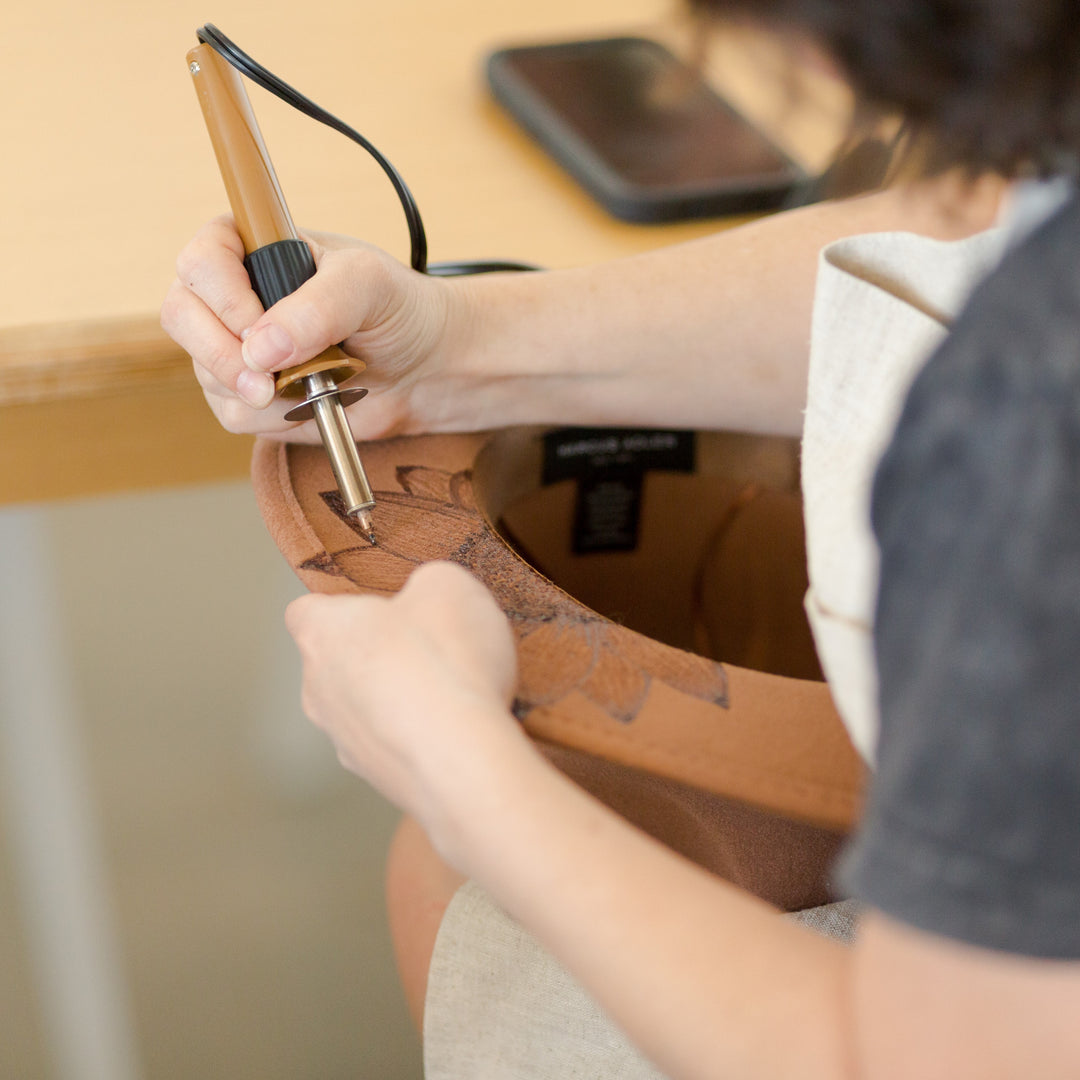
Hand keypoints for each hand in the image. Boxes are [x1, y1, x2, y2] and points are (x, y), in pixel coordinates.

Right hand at [160, 217, 457, 439]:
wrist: (425, 370)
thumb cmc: (399, 310)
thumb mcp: (369, 287)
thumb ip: (319, 307)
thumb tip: (262, 349)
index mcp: (254, 247)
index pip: (201, 261)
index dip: (222, 299)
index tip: (260, 332)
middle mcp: (234, 294)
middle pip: (182, 317)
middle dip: (223, 356)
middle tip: (268, 383)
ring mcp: (236, 347)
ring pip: (207, 374)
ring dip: (261, 391)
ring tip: (319, 381)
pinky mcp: (249, 396)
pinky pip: (234, 414)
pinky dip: (273, 419)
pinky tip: (310, 402)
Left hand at [285, 562, 529, 855]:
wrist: (461, 757)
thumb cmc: (445, 660)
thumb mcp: (446, 584)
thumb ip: (426, 582)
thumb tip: (426, 596)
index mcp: (322, 633)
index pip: (306, 612)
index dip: (344, 606)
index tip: (382, 608)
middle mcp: (318, 690)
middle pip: (339, 662)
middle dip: (380, 654)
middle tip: (430, 647)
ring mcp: (344, 741)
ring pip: (367, 709)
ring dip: (401, 699)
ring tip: (454, 691)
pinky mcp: (377, 779)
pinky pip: (395, 746)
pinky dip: (422, 736)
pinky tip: (460, 728)